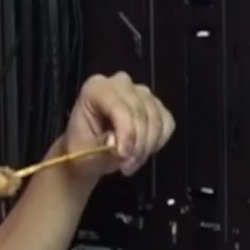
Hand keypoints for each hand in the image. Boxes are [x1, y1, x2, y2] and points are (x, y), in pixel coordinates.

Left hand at [54, 72, 174, 180]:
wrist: (90, 155)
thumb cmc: (82, 152)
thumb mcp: (84, 154)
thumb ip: (100, 147)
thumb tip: (116, 142)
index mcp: (96, 88)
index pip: (119, 105)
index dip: (126, 132)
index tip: (123, 156)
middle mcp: (120, 83)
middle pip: (140, 111)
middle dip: (137, 143)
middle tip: (127, 166)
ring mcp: (141, 92)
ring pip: (156, 118)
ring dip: (147, 145)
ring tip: (131, 163)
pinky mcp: (156, 105)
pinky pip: (167, 123)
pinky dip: (158, 141)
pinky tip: (143, 151)